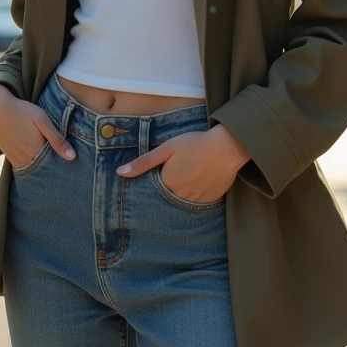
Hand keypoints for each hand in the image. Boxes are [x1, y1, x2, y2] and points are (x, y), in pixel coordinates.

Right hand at [0, 84, 75, 166]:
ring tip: (56, 160)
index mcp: (36, 152)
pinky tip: (41, 158)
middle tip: (68, 164)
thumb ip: (57, 139)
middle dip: (56, 168)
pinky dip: (35, 165)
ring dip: (46, 167)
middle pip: (46, 170)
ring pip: (36, 169)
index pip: (56, 166)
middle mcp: (26, 161)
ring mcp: (17, 161)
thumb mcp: (42, 120)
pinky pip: (27, 167)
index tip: (75, 164)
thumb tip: (72, 157)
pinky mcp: (11, 159)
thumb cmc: (21, 111)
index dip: (66, 165)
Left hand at [116, 125, 246, 202]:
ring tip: (188, 180)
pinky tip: (199, 183)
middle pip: (168, 198)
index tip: (157, 180)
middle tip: (176, 177)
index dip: (155, 185)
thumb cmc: (195, 143)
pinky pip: (198, 203)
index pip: (154, 192)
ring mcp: (196, 201)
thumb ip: (144, 162)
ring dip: (181, 195)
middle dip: (168, 191)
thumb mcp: (167, 148)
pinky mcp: (210, 201)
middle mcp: (180, 197)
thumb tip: (120, 172)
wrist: (226, 147)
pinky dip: (195, 196)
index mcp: (167, 183)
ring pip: (183, 203)